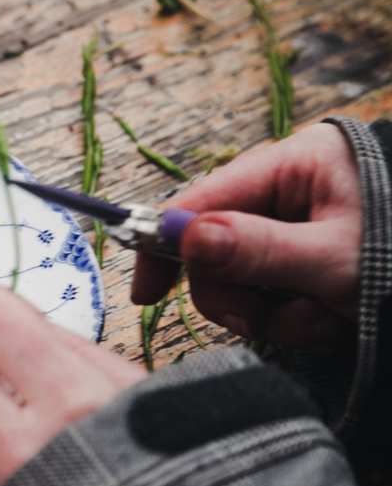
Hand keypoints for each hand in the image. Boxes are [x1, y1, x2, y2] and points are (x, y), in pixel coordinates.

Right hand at [132, 123, 360, 352]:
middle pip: (217, 250)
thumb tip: (183, 238)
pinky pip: (279, 297)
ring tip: (327, 320)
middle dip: (240, 294)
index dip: (166, 245)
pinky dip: (302, 319)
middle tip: (267, 320)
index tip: (146, 294)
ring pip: (247, 282)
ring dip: (280, 314)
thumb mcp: (336, 258)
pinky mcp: (314, 262)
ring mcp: (301, 228)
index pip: (200, 200)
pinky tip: (338, 321)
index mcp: (292, 164)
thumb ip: (256, 250)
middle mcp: (290, 190)